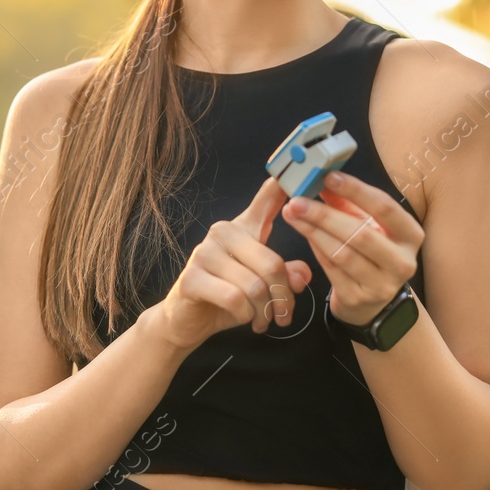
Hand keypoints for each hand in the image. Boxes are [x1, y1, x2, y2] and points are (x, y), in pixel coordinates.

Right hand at [153, 177, 312, 351]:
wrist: (187, 320)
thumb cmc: (228, 297)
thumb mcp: (265, 286)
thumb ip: (287, 275)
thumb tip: (302, 274)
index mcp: (243, 228)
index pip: (267, 199)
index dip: (285, 185)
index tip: (301, 168)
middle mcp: (222, 233)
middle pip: (271, 262)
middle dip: (283, 296)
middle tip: (285, 316)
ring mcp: (204, 253)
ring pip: (254, 285)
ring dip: (265, 311)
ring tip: (265, 321)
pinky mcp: (192, 278)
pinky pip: (235, 298)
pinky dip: (247, 315)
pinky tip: (246, 320)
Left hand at [281, 171, 423, 326]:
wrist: (371, 301)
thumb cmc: (370, 253)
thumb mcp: (366, 224)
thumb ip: (347, 203)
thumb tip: (322, 178)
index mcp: (410, 235)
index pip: (385, 208)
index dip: (356, 190)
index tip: (328, 176)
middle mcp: (402, 261)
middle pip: (360, 234)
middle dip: (325, 214)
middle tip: (297, 200)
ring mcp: (381, 285)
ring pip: (342, 253)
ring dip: (313, 230)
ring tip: (292, 213)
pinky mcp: (358, 299)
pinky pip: (331, 269)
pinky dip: (315, 248)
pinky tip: (303, 233)